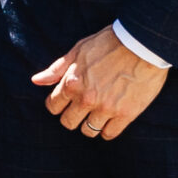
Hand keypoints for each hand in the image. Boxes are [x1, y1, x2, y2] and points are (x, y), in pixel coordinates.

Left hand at [31, 27, 166, 140]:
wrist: (142, 45)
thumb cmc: (108, 43)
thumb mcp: (78, 50)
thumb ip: (56, 69)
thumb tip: (35, 81)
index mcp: (71, 83)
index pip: (53, 107)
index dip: (57, 105)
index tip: (65, 102)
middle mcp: (86, 99)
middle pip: (68, 122)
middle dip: (71, 117)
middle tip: (80, 110)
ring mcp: (106, 108)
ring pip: (88, 131)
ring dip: (89, 124)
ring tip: (96, 114)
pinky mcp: (126, 114)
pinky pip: (109, 134)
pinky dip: (107, 131)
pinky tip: (109, 121)